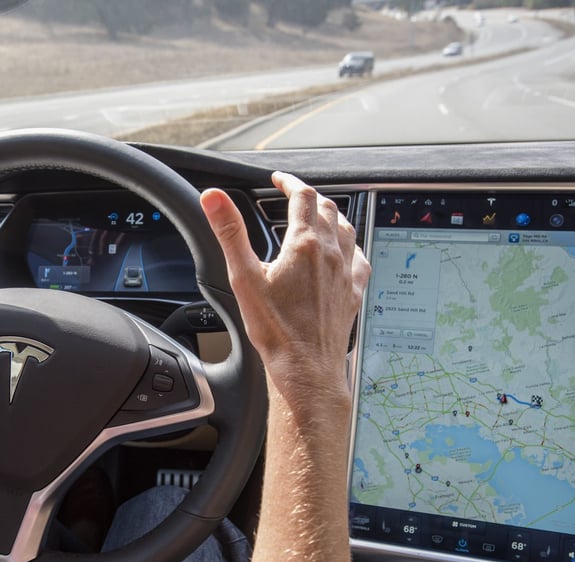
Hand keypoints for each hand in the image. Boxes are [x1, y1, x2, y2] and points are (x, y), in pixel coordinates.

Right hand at [200, 171, 369, 397]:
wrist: (306, 369)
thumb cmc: (275, 330)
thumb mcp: (243, 277)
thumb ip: (229, 232)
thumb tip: (214, 198)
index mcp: (305, 244)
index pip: (302, 195)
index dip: (289, 182)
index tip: (279, 180)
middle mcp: (331, 253)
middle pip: (327, 209)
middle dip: (309, 197)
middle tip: (294, 196)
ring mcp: (345, 273)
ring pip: (347, 229)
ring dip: (332, 216)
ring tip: (319, 216)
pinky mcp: (353, 293)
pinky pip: (359, 259)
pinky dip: (351, 246)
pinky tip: (346, 252)